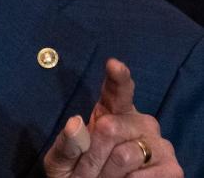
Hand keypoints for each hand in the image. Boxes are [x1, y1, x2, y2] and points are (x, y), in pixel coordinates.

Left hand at [44, 59, 180, 176]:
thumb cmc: (77, 174)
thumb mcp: (60, 161)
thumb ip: (65, 144)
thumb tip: (75, 123)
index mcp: (112, 112)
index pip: (117, 90)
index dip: (117, 78)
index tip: (114, 64)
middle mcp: (140, 122)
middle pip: (111, 128)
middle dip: (94, 152)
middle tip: (90, 168)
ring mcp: (159, 144)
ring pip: (125, 155)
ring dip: (108, 172)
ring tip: (106, 177)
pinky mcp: (171, 168)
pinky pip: (140, 176)